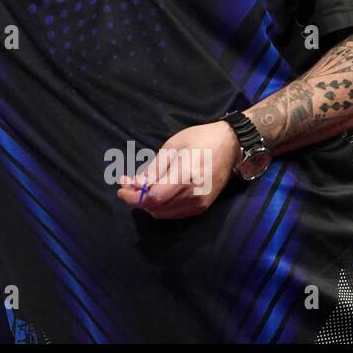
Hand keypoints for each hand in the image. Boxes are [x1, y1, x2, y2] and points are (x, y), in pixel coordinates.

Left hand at [116, 121, 239, 218]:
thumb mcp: (173, 147)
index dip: (134, 197)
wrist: (231, 146)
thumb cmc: (200, 139)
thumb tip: (134, 184)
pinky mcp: (202, 207)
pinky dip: (160, 206)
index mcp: (186, 176)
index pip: (154, 197)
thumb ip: (154, 169)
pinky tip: (155, 193)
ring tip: (139, 187)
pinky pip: (174, 213)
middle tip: (128, 183)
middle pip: (156, 208)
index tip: (121, 189)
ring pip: (163, 213)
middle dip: (137, 198)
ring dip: (147, 203)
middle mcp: (193, 195)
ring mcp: (199, 204)